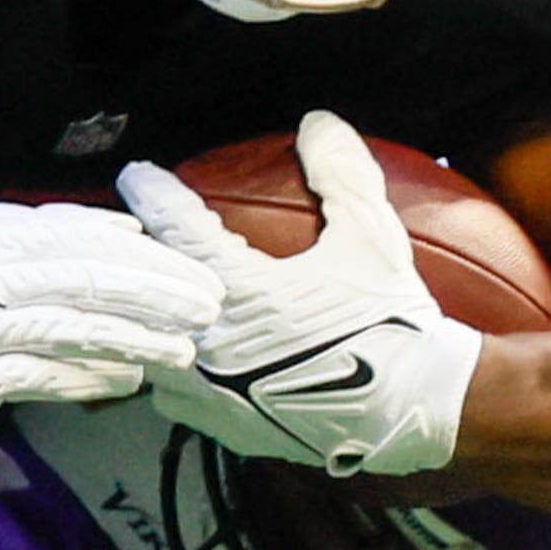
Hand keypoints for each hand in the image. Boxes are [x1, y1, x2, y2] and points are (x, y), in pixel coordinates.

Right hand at [0, 200, 217, 422]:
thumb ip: (59, 235)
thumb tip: (130, 228)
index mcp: (1, 234)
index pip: (88, 240)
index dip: (149, 258)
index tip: (198, 272)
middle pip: (88, 280)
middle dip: (155, 296)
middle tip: (207, 311)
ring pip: (69, 329)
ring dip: (132, 341)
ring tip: (182, 352)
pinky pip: (38, 376)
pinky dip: (85, 379)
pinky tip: (126, 382)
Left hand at [116, 111, 481, 476]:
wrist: (414, 406)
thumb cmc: (392, 318)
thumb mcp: (372, 236)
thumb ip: (341, 175)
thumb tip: (318, 122)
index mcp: (242, 291)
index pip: (176, 229)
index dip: (153, 194)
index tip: (138, 175)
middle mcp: (214, 345)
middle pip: (147, 292)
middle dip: (139, 258)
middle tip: (135, 234)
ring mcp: (215, 393)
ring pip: (151, 350)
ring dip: (151, 321)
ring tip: (155, 298)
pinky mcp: (227, 427)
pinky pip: (174, 398)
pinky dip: (173, 372)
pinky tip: (186, 356)